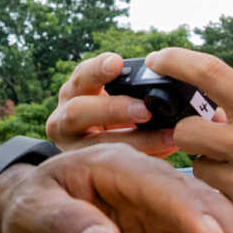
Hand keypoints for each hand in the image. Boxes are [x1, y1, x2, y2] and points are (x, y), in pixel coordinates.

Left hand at [0, 143, 232, 232]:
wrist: (39, 215)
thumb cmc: (35, 206)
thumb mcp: (38, 214)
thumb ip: (69, 224)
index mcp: (121, 167)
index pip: (161, 188)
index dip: (189, 213)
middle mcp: (156, 185)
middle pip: (205, 207)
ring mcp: (173, 213)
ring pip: (223, 230)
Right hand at [44, 53, 179, 155]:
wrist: (94, 146)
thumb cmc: (110, 112)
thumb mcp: (111, 95)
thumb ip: (128, 86)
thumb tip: (169, 78)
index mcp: (73, 92)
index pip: (81, 76)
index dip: (98, 69)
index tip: (117, 63)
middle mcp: (63, 119)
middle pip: (79, 112)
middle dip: (114, 110)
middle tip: (145, 111)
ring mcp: (71, 148)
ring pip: (97, 145)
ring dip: (135, 140)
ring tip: (168, 138)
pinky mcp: (88, 169)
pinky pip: (115, 165)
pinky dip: (146, 157)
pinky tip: (168, 152)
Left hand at [151, 47, 232, 232]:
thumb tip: (212, 111)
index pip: (209, 73)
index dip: (176, 61)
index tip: (159, 59)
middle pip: (186, 131)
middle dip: (193, 136)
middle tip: (214, 142)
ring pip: (198, 170)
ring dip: (210, 170)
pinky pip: (215, 202)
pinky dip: (224, 199)